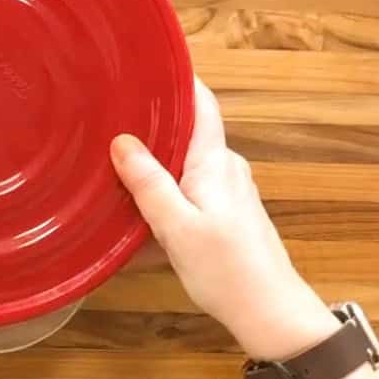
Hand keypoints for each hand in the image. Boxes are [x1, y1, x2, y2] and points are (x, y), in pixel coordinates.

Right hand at [110, 78, 342, 367]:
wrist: (270, 314)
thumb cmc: (226, 271)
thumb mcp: (177, 227)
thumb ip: (149, 183)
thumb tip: (122, 141)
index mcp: (215, 161)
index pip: (201, 103)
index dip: (177, 79)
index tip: (144, 64)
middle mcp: (226, 168)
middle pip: (187, 132)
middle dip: (152, 124)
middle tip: (109, 118)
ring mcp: (229, 192)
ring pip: (185, 164)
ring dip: (155, 164)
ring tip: (113, 163)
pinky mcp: (226, 215)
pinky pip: (189, 189)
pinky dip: (164, 192)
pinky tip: (137, 209)